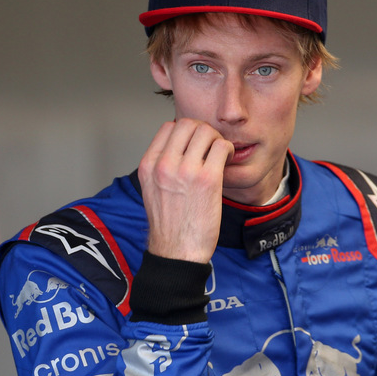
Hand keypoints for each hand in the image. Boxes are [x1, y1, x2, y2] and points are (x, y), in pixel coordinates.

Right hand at [138, 118, 233, 262]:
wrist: (177, 252)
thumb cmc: (169, 225)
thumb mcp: (152, 189)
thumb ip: (161, 165)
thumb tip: (180, 145)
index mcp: (148, 165)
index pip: (168, 127)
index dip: (185, 131)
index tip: (194, 144)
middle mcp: (164, 165)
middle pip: (187, 124)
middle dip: (203, 131)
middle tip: (210, 147)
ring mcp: (186, 170)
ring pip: (206, 132)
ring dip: (216, 140)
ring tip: (218, 156)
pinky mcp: (208, 179)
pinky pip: (221, 147)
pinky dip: (227, 150)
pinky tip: (225, 162)